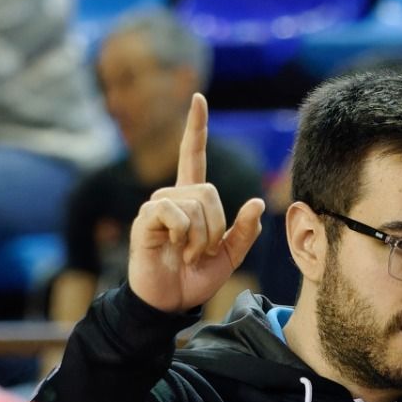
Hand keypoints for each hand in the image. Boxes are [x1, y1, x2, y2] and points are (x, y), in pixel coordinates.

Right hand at [128, 93, 264, 313]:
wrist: (169, 302)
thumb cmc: (194, 278)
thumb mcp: (229, 256)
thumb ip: (244, 231)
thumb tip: (255, 202)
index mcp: (192, 201)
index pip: (193, 156)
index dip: (196, 128)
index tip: (198, 99)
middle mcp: (173, 197)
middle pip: (209, 192)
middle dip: (216, 227)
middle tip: (203, 251)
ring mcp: (157, 206)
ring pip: (196, 205)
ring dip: (201, 237)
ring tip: (188, 254)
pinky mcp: (146, 219)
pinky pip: (175, 214)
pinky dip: (183, 235)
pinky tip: (174, 249)